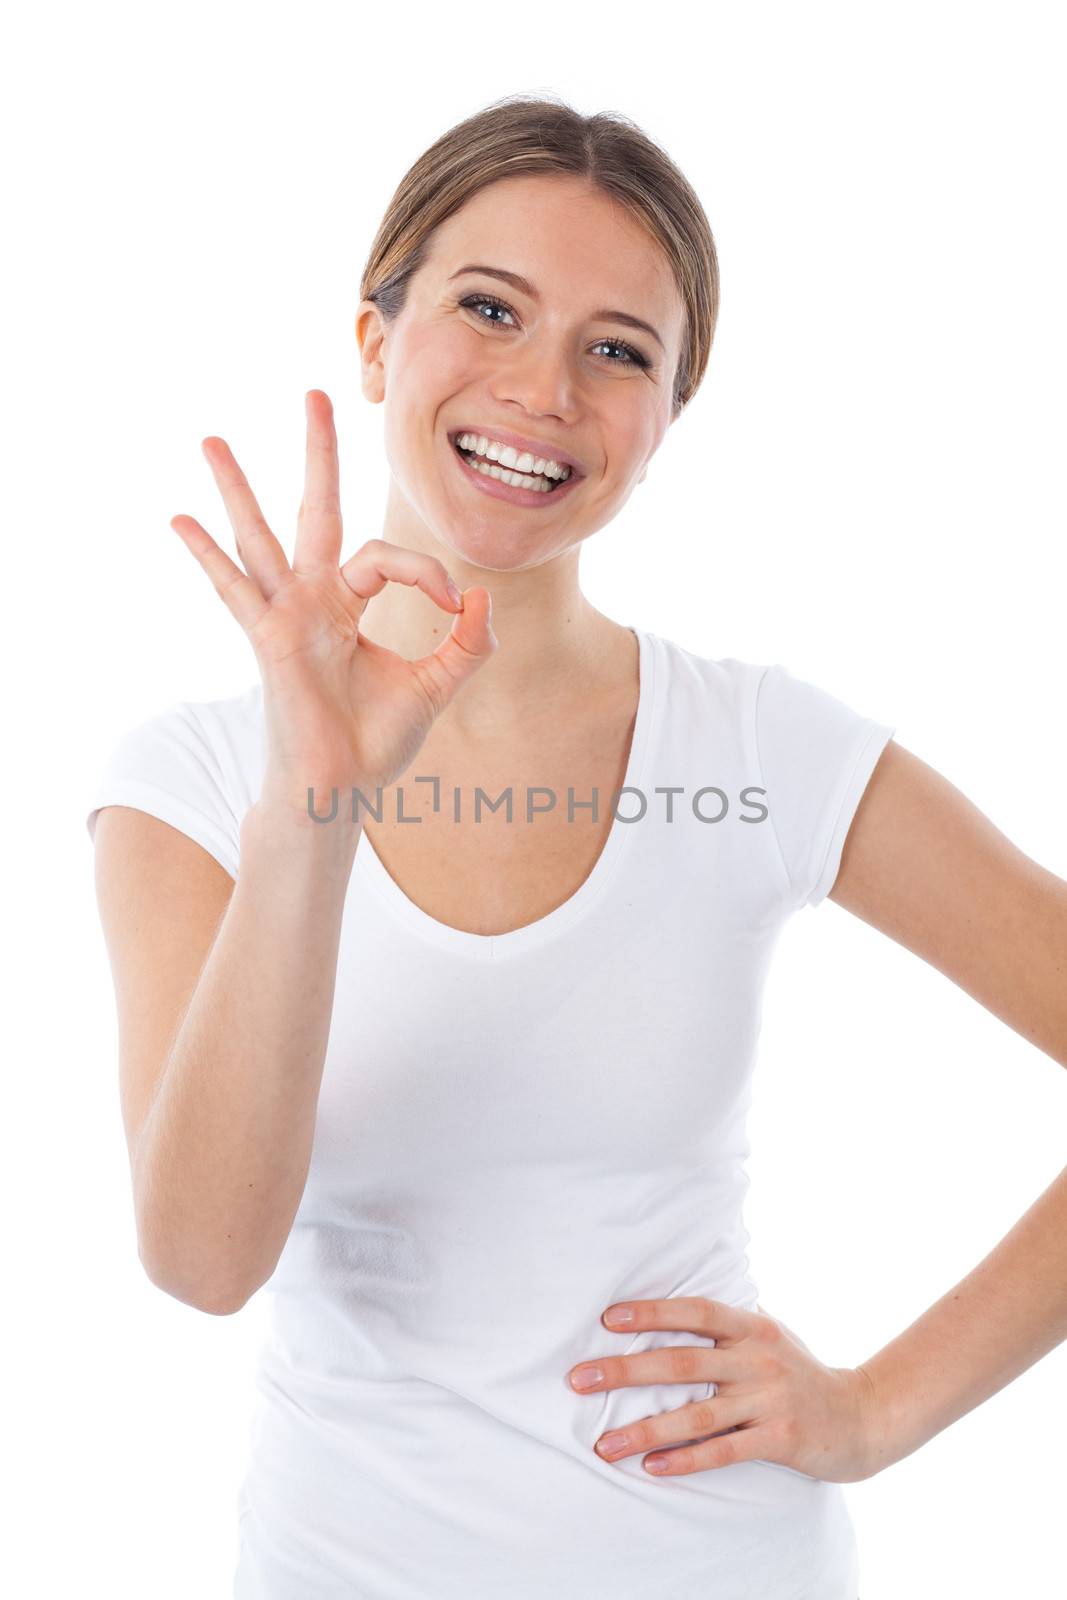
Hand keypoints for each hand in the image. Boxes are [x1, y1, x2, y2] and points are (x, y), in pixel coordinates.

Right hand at [170, 389, 496, 814]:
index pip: (390, 557)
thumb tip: (480, 597)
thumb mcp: (438, 685)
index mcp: (351, 605)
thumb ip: (468, 643)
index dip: (427, 573)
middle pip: (317, 511)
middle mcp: (314, 600)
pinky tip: (178, 520)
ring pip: (262, 536)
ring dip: (238, 487)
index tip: (455, 607)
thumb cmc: (376, 744)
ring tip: (212, 439)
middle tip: (314, 393)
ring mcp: (287, 615)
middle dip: (319, 454)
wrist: (341, 790)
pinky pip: (235, 589)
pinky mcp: (270, 638)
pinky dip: (208, 555)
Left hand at [568, 1296, 878, 1483]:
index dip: (651, 1312)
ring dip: (644, 1429)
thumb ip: (729, 1325)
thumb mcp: (770, 1335)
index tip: (607, 1319)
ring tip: (603, 1444)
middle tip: (579, 1380)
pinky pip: (724, 1451)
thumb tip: (673, 1306)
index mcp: (752, 1327)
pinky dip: (686, 1460)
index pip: (695, 1312)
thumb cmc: (801, 1372)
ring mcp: (770, 1400)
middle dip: (625, 1370)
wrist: (864, 1415)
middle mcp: (758, 1358)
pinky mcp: (781, 1440)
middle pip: (682, 1362)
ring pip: (696, 1415)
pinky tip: (652, 1467)